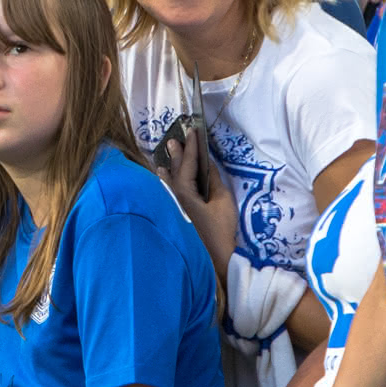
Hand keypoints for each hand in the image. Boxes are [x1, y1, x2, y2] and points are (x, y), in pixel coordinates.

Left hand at [157, 130, 237, 271]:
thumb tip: (207, 164)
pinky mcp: (179, 213)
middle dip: (176, 153)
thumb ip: (213, 180)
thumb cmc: (221, 228)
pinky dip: (168, 179)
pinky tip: (163, 174)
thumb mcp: (222, 201)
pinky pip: (170, 190)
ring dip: (171, 164)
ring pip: (171, 180)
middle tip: (174, 137)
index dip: (190, 146)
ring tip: (168, 150)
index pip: (187, 163)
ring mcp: (175, 206)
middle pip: (175, 170)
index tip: (192, 130)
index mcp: (185, 191)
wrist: (217, 256)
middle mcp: (175, 197)